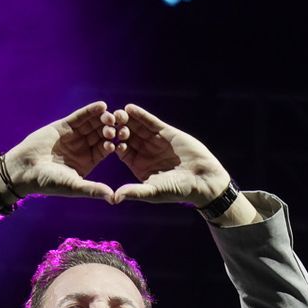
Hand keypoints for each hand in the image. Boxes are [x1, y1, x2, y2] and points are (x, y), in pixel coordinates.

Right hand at [0, 102, 115, 202]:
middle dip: (111, 129)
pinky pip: (80, 116)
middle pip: (101, 134)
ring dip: (103, 119)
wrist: (24, 169)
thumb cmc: (48, 182)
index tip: (122, 142)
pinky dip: (90, 111)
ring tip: (111, 115)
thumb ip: (93, 190)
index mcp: (88, 161)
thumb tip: (113, 198)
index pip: (105, 149)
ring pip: (93, 124)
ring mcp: (74, 135)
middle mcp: (83, 147)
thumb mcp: (73, 186)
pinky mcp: (64, 125)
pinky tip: (101, 106)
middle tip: (119, 126)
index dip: (114, 144)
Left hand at [110, 103, 231, 205]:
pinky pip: (150, 122)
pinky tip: (130, 108)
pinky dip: (140, 115)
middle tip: (107, 123)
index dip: (113, 145)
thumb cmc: (178, 190)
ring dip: (127, 120)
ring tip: (117, 113)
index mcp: (138, 165)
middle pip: (127, 137)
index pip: (121, 151)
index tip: (104, 141)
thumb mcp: (153, 191)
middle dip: (117, 129)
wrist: (202, 179)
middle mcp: (144, 152)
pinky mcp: (166, 132)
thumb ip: (134, 192)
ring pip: (137, 127)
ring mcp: (154, 141)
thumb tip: (114, 199)